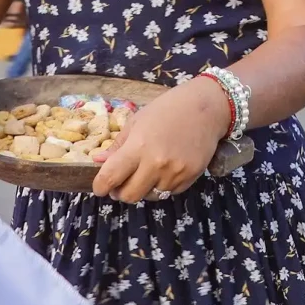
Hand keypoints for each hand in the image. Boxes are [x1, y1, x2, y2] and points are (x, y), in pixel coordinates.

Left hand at [92, 79, 230, 202]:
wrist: (205, 109)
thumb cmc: (167, 110)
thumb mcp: (137, 121)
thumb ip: (118, 145)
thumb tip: (99, 162)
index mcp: (138, 146)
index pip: (111, 177)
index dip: (100, 186)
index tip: (98, 188)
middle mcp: (156, 164)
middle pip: (130, 195)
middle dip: (120, 193)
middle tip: (118, 185)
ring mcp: (175, 173)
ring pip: (150, 196)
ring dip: (142, 189)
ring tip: (143, 174)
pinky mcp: (190, 178)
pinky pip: (169, 192)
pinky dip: (161, 186)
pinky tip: (162, 170)